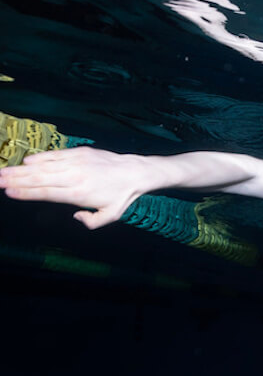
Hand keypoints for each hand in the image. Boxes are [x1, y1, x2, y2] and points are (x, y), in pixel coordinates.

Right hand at [0, 146, 147, 228]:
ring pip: (44, 166)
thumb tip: (75, 218)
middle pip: (40, 178)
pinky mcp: (80, 152)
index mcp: (79, 194)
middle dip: (15, 180)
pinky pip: (56, 155)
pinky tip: (26, 162)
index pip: (47, 193)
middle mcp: (75, 177)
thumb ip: (91, 222)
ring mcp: (77, 162)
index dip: (26, 193)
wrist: (136, 172)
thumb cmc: (122, 196)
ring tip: (3, 172)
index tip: (8, 192)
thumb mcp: (111, 216)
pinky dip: (40, 158)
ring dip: (21, 169)